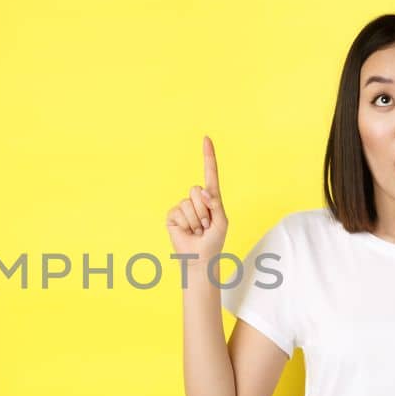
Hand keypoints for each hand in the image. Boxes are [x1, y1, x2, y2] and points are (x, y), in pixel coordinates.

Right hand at [166, 136, 228, 260]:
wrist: (199, 258)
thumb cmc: (214, 240)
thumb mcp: (222, 221)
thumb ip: (215, 203)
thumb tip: (202, 191)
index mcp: (211, 198)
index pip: (210, 173)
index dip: (208, 156)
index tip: (206, 138)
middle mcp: (196, 199)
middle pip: (197, 190)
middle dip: (204, 210)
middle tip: (205, 225)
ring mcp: (183, 206)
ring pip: (188, 203)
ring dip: (196, 220)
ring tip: (197, 230)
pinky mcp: (172, 215)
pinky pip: (178, 212)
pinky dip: (185, 224)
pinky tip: (187, 231)